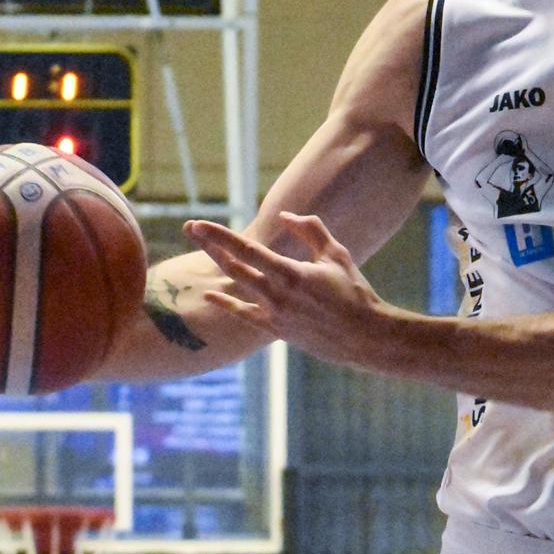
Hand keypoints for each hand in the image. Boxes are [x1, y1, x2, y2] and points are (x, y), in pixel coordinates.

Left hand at [185, 215, 384, 360]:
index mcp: (291, 273)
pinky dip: (226, 305)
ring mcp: (274, 314)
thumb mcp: (336, 253)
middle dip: (210, 245)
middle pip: (233, 266)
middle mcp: (277, 294)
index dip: (219, 236)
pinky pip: (245, 315)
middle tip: (190, 228)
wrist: (363, 336)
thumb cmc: (354, 291)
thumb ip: (310, 230)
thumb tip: (285, 217)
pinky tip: (210, 296)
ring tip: (201, 249)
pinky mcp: (276, 330)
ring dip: (218, 266)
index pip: (246, 249)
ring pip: (237, 286)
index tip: (198, 224)